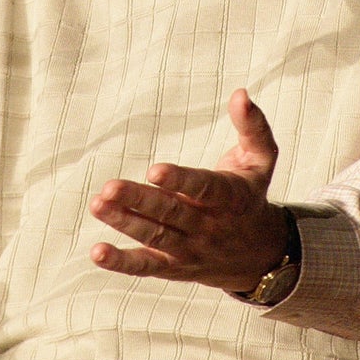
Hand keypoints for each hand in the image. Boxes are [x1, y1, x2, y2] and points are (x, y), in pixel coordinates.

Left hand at [88, 88, 288, 291]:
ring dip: (124, 223)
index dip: (180, 181)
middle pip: (171, 214)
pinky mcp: (174, 266)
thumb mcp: (262, 158)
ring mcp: (190, 249)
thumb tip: (240, 93)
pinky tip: (97, 252)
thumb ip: (252, 125)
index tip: (154, 170)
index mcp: (230, 197)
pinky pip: (147, 266)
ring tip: (97, 205)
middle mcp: (209, 226)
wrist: (259, 254)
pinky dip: (122, 262)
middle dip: (139, 201)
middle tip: (108, 188)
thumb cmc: (251, 193)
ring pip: (155, 237)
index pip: (204, 188)